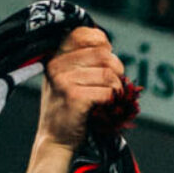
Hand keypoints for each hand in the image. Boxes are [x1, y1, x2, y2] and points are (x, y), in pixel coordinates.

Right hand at [30, 27, 126, 172]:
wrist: (55, 139)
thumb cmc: (67, 108)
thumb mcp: (66, 78)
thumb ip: (81, 61)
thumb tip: (108, 48)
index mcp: (55, 56)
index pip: (84, 33)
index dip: (103, 44)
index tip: (106, 59)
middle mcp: (57, 65)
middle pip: (104, 55)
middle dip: (117, 69)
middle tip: (114, 84)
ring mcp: (64, 81)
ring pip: (109, 74)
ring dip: (117, 88)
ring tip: (111, 97)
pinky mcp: (74, 97)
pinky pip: (108, 92)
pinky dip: (113, 100)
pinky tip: (106, 107)